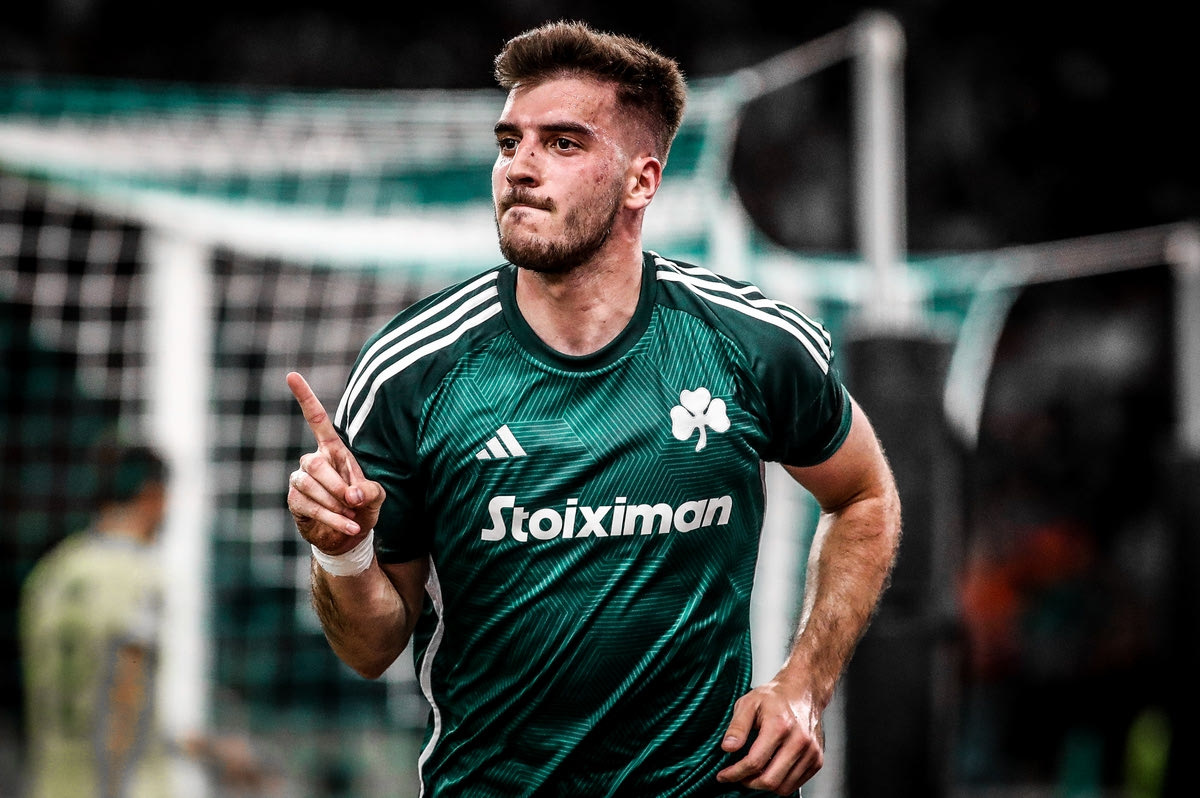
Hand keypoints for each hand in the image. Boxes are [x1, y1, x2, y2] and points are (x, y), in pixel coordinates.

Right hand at [286, 371, 384, 554]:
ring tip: (353, 515)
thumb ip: (370, 490)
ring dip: (335, 504)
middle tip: (354, 501)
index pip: (317, 420)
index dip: (305, 398)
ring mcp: (300, 481)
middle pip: (314, 464)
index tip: (291, 375)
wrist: (349, 536)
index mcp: (333, 449)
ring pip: (309, 485)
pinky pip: (310, 507)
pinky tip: (351, 527)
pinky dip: (334, 519)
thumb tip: (353, 494)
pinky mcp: (295, 501)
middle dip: (336, 485)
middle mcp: (312, 461)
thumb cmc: (363, 506)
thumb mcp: (377, 495)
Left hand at [716, 677, 824, 795]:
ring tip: (753, 775)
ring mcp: (811, 752)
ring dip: (764, 786)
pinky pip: (796, 784)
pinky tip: (770, 771)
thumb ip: (737, 726)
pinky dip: (780, 784)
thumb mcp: (748, 703)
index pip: (754, 762)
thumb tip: (728, 747)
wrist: (802, 692)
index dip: (735, 773)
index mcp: (780, 725)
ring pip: (784, 787)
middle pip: (770, 780)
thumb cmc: (775, 697)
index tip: (724, 775)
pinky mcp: (817, 759)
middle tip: (738, 776)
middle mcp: (799, 741)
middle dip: (749, 783)